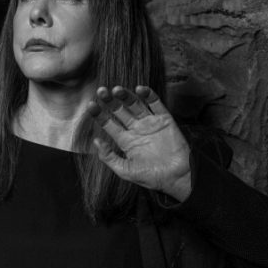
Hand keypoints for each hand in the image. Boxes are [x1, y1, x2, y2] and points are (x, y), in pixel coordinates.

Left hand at [88, 85, 191, 201]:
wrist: (177, 177)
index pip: (108, 123)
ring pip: (135, 104)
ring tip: (117, 89)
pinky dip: (149, 95)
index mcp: (125, 140)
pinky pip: (156, 104)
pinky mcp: (165, 120)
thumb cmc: (151, 177)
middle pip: (119, 110)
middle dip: (109, 100)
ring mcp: (150, 123)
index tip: (91, 105)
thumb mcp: (125, 171)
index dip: (99, 114)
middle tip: (101, 91)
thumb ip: (109, 157)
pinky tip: (140, 89)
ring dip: (126, 95)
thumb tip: (95, 141)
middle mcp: (136, 129)